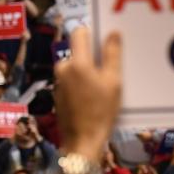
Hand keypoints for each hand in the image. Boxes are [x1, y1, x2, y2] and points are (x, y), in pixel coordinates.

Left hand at [56, 27, 120, 162]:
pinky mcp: (59, 94)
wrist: (83, 140)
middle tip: (112, 70)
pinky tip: (95, 98)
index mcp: (76, 62)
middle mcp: (63, 68)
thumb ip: (112, 55)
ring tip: (106, 88)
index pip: (80, 33)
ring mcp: (59, 81)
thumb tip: (113, 33)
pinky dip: (83, 84)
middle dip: (95, 57)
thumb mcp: (114, 82)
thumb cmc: (102, 111)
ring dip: (90, 72)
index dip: (94, 33)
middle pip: (79, 52)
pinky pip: (73, 81)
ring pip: (77, 67)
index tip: (107, 41)